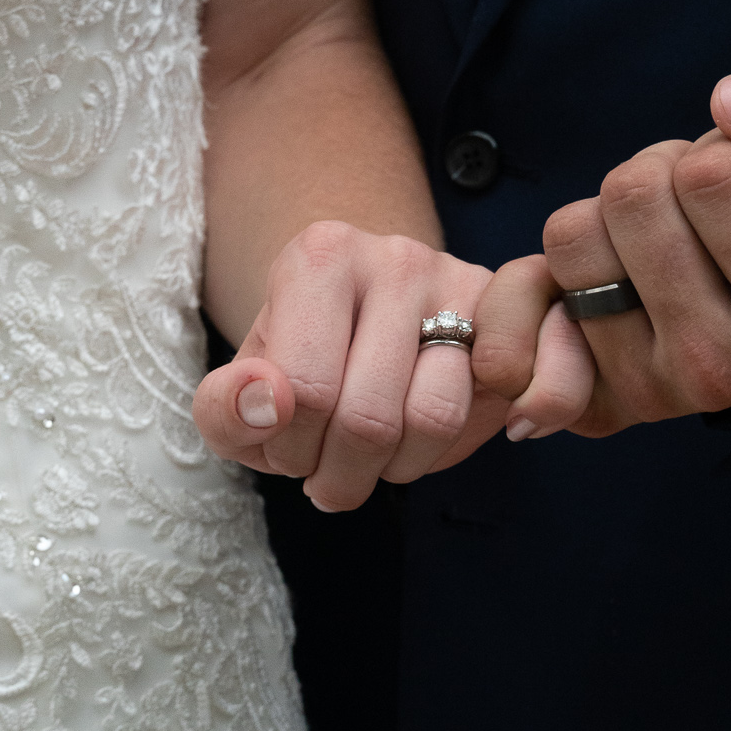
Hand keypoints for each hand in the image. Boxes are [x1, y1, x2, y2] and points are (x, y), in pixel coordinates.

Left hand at [193, 222, 499, 508]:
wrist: (363, 312)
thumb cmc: (299, 360)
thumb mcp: (241, 391)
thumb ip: (225, 409)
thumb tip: (265, 404)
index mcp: (320, 257)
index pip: (304, 392)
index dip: (291, 452)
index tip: (285, 452)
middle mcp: (394, 257)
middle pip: (369, 417)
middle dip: (341, 474)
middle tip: (325, 473)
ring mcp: (458, 281)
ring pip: (434, 419)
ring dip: (397, 469)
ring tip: (372, 460)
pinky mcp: (505, 316)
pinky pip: (497, 402)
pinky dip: (459, 446)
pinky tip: (426, 442)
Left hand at [472, 64, 730, 438]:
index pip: (711, 172)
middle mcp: (725, 374)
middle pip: (631, 196)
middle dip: (666, 172)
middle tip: (711, 212)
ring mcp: (652, 392)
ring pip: (572, 235)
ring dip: (613, 215)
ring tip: (673, 240)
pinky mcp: (590, 399)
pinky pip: (518, 299)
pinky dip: (539, 272)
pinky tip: (601, 279)